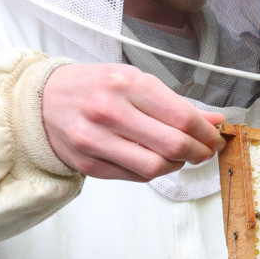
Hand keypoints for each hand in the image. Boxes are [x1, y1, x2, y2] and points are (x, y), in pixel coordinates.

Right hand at [41, 63, 225, 180]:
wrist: (43, 99)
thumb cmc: (94, 87)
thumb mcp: (135, 81)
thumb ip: (175, 103)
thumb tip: (214, 121)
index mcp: (126, 84)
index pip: (182, 118)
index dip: (208, 133)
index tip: (216, 137)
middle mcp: (109, 111)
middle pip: (174, 145)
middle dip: (199, 152)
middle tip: (205, 151)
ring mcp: (96, 140)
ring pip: (156, 167)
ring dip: (177, 165)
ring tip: (179, 156)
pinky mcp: (89, 164)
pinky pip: (135, 177)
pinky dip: (153, 171)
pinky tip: (154, 159)